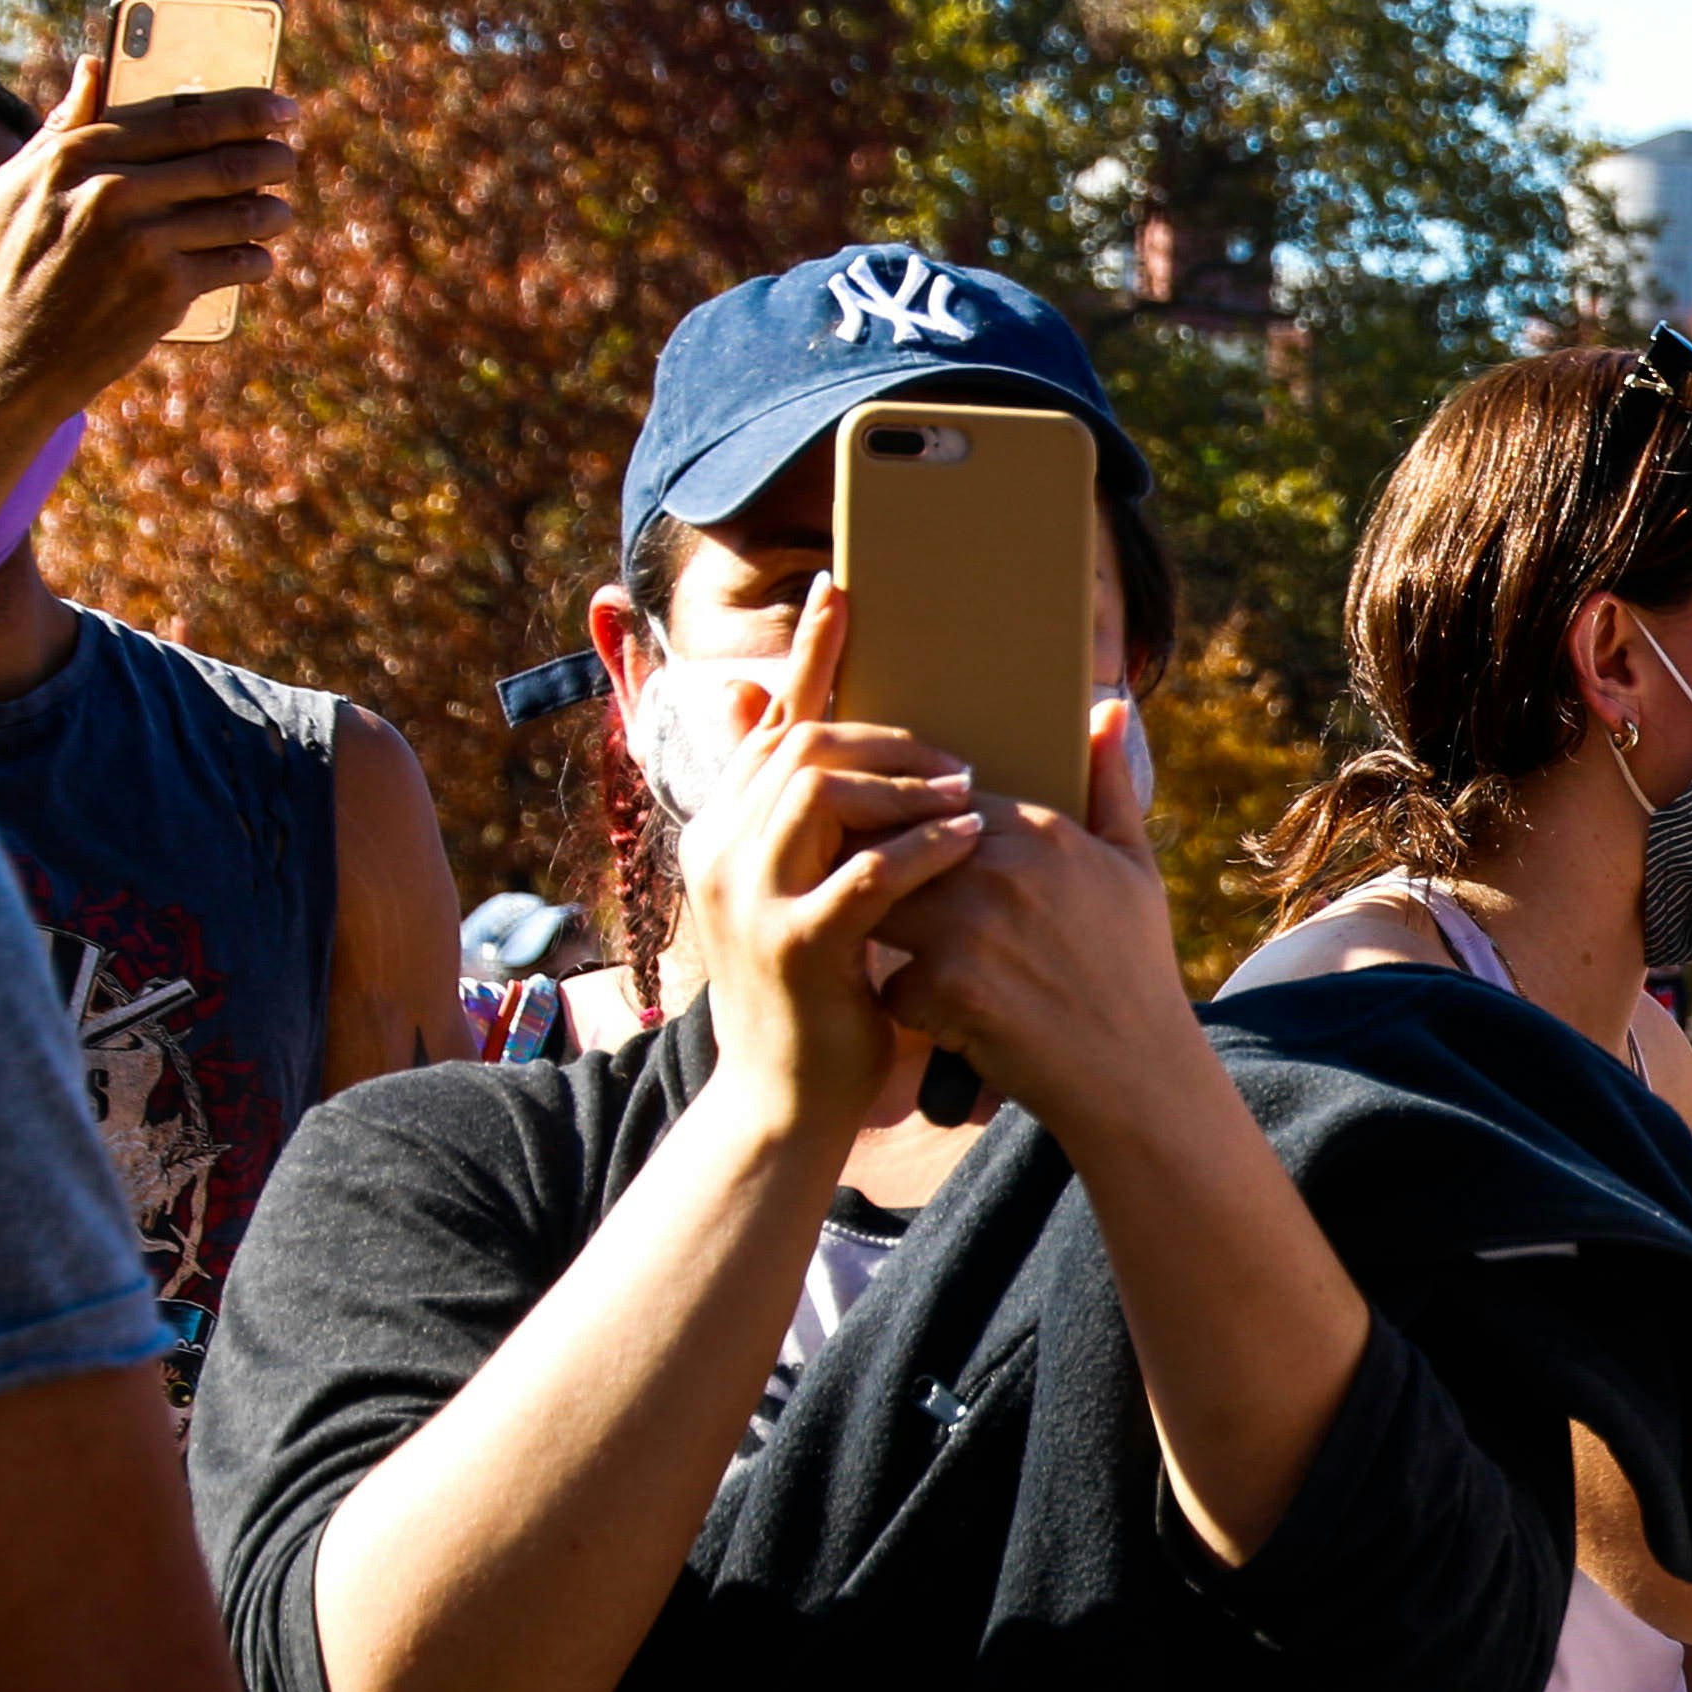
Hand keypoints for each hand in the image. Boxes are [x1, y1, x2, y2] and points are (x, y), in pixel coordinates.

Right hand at [0, 53, 301, 419]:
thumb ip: (65, 124)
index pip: (183, 119)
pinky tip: (257, 255)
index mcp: (79, 153)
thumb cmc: (19, 254)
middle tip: (287, 156)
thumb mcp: (21, 180)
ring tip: (277, 212)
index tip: (281, 107)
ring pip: (244, 213)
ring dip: (274, 211)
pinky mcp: (167, 288)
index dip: (245, 110)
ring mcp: (143, 241)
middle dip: (272, 156)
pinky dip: (258, 257)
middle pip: (225, 162)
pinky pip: (241, 261)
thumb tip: (96, 64)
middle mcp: (114, 191)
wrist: (13, 345)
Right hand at [675, 587, 979, 1133]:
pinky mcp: (790, 945)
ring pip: (820, 792)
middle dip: (886, 735)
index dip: (809, 657)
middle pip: (800, 746)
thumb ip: (830, 829)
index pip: (770, 724)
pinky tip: (970, 838)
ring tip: (968, 793)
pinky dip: (922, 848)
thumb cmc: (821, 994)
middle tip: (956, 755)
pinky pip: (862, 874)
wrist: (790, 1097)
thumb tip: (873, 762)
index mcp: (727, 830)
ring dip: (904, 783)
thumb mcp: (813, 898)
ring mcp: (746, 895)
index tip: (843, 594)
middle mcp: (721, 849)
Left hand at [868, 696, 1217, 1147]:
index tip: (903, 850)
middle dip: (874, 874)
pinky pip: (889, 982)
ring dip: (880, 934)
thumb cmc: (1135, 969)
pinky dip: (908, 1006)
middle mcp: (1000, 867)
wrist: (1138, 1072)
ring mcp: (972, 926)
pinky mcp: (951, 987)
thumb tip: (1105, 709)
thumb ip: (1109, 785)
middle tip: (872, 901)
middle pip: (888, 843)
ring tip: (908, 958)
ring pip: (875, 906)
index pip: (932, 797)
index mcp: (1038, 830)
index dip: (909, 825)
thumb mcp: (1134, 869)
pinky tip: (941, 1021)